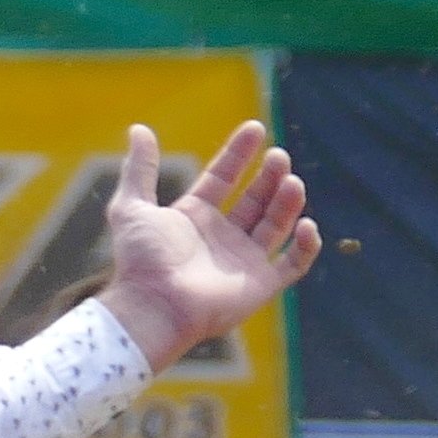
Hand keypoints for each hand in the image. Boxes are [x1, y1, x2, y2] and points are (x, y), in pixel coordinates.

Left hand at [96, 120, 319, 373]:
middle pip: (254, 198)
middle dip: (269, 176)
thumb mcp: (131, 207)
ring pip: (276, 224)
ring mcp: (242, 262)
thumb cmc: (140, 262)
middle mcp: (220, 239)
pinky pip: (293, 264)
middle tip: (278, 157)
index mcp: (194, 218)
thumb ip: (139, 169)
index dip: (238, 153)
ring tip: (291, 181)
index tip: (254, 128)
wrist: (152, 308)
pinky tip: (305, 224)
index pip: (222, 178)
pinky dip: (306, 246)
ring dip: (287, 201)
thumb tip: (139, 129)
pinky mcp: (260, 286)